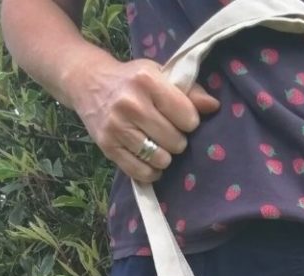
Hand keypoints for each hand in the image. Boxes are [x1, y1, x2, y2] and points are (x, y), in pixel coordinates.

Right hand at [65, 59, 218, 182]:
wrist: (89, 83)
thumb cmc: (132, 79)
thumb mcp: (160, 75)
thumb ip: (189, 91)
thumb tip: (214, 107)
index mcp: (147, 81)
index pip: (187, 116)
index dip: (190, 121)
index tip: (183, 118)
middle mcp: (130, 104)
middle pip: (175, 140)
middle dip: (178, 139)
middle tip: (169, 132)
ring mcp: (116, 127)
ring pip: (160, 158)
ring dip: (166, 156)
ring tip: (160, 145)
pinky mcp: (107, 146)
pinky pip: (140, 172)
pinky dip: (151, 171)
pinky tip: (151, 161)